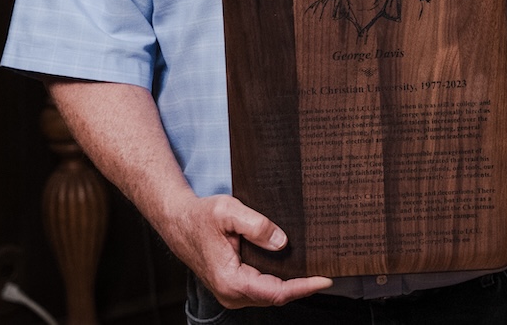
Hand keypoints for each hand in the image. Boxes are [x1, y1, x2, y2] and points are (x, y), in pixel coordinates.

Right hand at [156, 194, 331, 308]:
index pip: (275, 291)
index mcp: (230, 280)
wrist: (178, 222)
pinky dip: (280, 282)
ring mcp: (231, 293)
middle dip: (302, 287)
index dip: (303, 287)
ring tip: (315, 271)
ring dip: (292, 286)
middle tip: (328, 272)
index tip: (325, 280)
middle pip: (276, 296)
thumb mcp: (228, 211)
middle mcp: (231, 293)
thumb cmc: (201, 216)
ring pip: (270, 295)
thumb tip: (282, 242)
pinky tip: (294, 270)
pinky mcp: (233, 287)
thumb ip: (256, 225)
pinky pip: (262, 289)